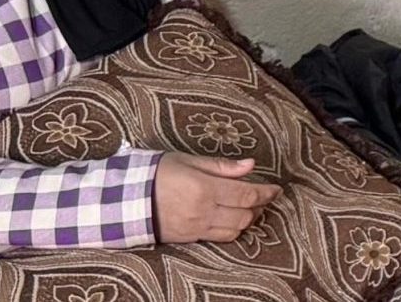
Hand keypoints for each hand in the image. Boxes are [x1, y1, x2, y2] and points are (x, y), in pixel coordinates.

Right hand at [153, 154, 282, 242]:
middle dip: (259, 206)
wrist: (124, 199)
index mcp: (204, 188)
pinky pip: (220, 238)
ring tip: (250, 208)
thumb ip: (221, 165)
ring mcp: (196, 227)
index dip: (266, 192)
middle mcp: (203, 210)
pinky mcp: (190, 238)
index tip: (276, 189)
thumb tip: (250, 165)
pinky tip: (233, 219)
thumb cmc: (156, 173)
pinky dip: (233, 230)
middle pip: (245, 214)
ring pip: (235, 229)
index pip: (246, 194)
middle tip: (263, 197)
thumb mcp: (187, 160)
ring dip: (248, 219)